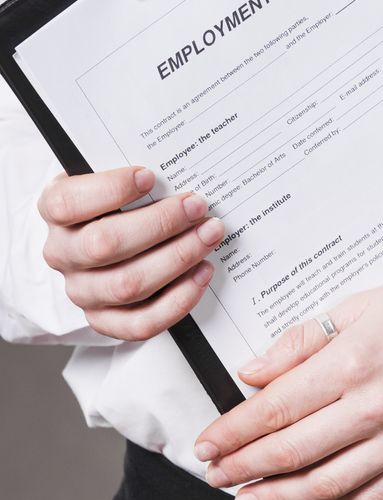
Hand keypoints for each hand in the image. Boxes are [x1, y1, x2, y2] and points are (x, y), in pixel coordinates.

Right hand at [38, 166, 225, 339]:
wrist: (99, 245)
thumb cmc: (113, 207)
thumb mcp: (112, 183)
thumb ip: (133, 180)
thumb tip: (174, 176)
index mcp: (55, 213)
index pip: (67, 203)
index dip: (109, 190)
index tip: (148, 176)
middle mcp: (62, 254)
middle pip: (105, 245)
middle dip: (160, 224)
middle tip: (196, 207)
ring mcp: (82, 291)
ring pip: (128, 285)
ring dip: (178, 259)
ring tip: (209, 235)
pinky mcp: (104, 320)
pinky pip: (141, 323)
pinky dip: (178, 300)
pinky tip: (202, 273)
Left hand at [194, 273, 382, 499]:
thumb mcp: (362, 305)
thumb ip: (302, 341)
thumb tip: (254, 373)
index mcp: (354, 362)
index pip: (273, 409)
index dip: (231, 432)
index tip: (208, 443)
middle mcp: (376, 407)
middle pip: (290, 452)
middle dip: (242, 468)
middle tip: (217, 474)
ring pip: (325, 485)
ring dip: (277, 498)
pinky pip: (371, 498)